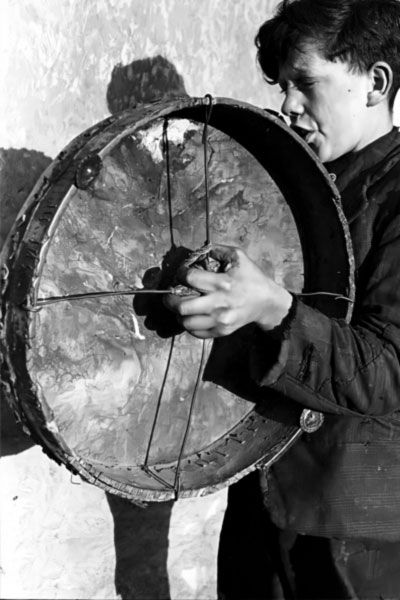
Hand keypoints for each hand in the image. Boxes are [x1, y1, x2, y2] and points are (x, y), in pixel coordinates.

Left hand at [164, 245, 292, 337]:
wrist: (268, 303)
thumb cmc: (252, 278)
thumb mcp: (239, 257)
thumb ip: (217, 250)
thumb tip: (197, 251)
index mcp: (223, 283)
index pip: (190, 278)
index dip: (180, 273)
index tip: (181, 273)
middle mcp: (220, 303)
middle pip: (183, 307)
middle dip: (170, 300)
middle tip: (170, 295)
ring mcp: (220, 320)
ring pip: (186, 323)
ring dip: (179, 315)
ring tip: (180, 307)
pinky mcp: (222, 331)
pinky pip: (197, 333)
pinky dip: (189, 325)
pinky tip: (191, 317)